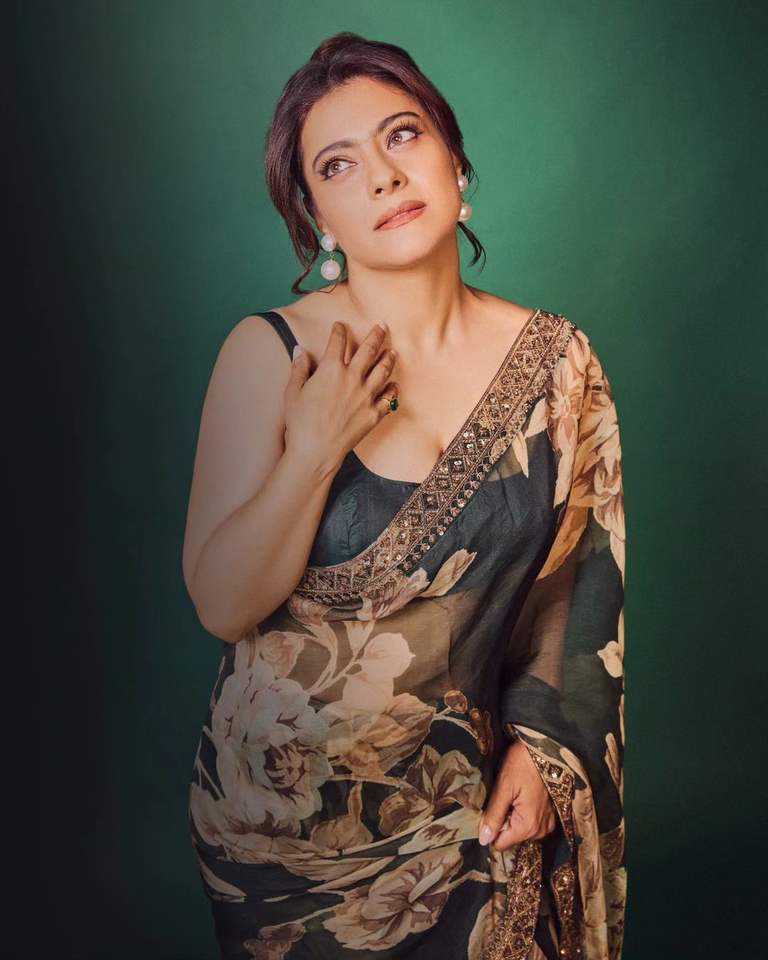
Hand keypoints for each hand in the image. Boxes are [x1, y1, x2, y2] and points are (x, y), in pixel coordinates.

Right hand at [283, 321, 397, 472]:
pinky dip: (393, 390)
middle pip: (368, 351)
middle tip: (382, 326)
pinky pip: (388, 399)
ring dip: (388, 358)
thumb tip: (299, 350)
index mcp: (330, 370)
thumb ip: (299, 369)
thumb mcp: (292, 392)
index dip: (339, 331)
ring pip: (383, 371)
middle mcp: (352, 379)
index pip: (337, 342)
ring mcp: (366, 397)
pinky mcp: (373, 415)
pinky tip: (394, 385)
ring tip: (392, 351)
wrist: (315, 451)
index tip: (340, 326)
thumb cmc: (300, 423)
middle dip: (376, 335)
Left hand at [478, 740, 557, 850]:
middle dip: (501, 821)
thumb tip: (484, 840)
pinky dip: (522, 813)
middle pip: (510, 837)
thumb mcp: (504, 786)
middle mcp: (541, 830)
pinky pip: (530, 823)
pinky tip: (521, 796)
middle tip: (502, 798)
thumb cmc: (523, 764)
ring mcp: (547, 824)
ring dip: (512, 816)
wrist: (545, 749)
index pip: (500, 844)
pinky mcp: (550, 816)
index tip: (489, 810)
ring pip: (519, 830)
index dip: (490, 830)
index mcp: (528, 826)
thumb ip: (494, 814)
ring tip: (512, 794)